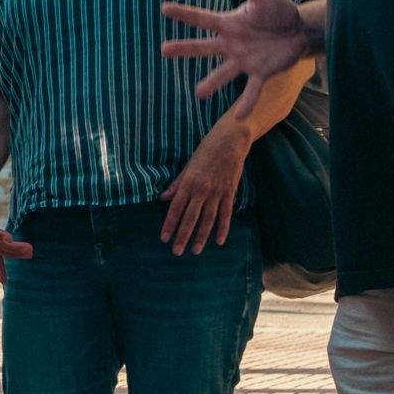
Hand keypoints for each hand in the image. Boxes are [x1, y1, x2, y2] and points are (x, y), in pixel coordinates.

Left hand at [159, 122, 249, 254]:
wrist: (230, 141)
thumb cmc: (206, 151)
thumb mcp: (188, 166)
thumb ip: (177, 184)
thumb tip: (163, 198)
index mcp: (188, 183)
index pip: (175, 208)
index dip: (169, 224)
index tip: (164, 238)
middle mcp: (201, 189)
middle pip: (190, 217)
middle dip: (183, 236)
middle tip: (176, 252)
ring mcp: (216, 192)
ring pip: (207, 219)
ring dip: (201, 236)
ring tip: (196, 251)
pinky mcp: (229, 192)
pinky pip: (226, 214)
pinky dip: (223, 228)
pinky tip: (219, 240)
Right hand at [161, 0, 309, 120]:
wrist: (299, 31)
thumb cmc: (278, 11)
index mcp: (229, 24)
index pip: (203, 18)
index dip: (185, 14)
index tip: (164, 9)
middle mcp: (231, 44)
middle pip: (204, 47)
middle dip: (185, 48)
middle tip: (164, 50)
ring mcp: (244, 60)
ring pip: (224, 73)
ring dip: (212, 83)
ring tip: (199, 93)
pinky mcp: (260, 73)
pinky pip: (251, 90)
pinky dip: (246, 103)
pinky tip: (240, 117)